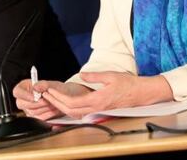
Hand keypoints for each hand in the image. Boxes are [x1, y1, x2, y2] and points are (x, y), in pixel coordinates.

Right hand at [13, 80, 88, 119]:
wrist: (62, 97)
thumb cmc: (54, 89)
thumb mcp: (51, 84)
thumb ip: (43, 84)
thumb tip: (36, 87)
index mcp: (24, 88)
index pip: (17, 92)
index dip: (24, 95)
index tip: (34, 96)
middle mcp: (24, 99)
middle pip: (22, 104)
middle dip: (36, 103)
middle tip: (46, 100)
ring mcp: (28, 109)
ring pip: (31, 111)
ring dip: (43, 108)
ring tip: (51, 103)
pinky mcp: (35, 117)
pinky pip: (39, 118)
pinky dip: (47, 113)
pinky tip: (53, 109)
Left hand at [43, 72, 172, 118]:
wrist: (141, 93)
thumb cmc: (128, 84)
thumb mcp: (110, 75)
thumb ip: (94, 76)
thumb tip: (82, 74)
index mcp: (97, 99)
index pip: (72, 102)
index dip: (59, 97)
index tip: (50, 91)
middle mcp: (96, 107)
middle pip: (70, 110)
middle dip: (56, 103)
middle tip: (46, 95)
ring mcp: (98, 110)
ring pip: (75, 113)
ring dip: (62, 106)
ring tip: (53, 98)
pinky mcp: (100, 109)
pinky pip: (81, 112)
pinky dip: (71, 108)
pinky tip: (66, 104)